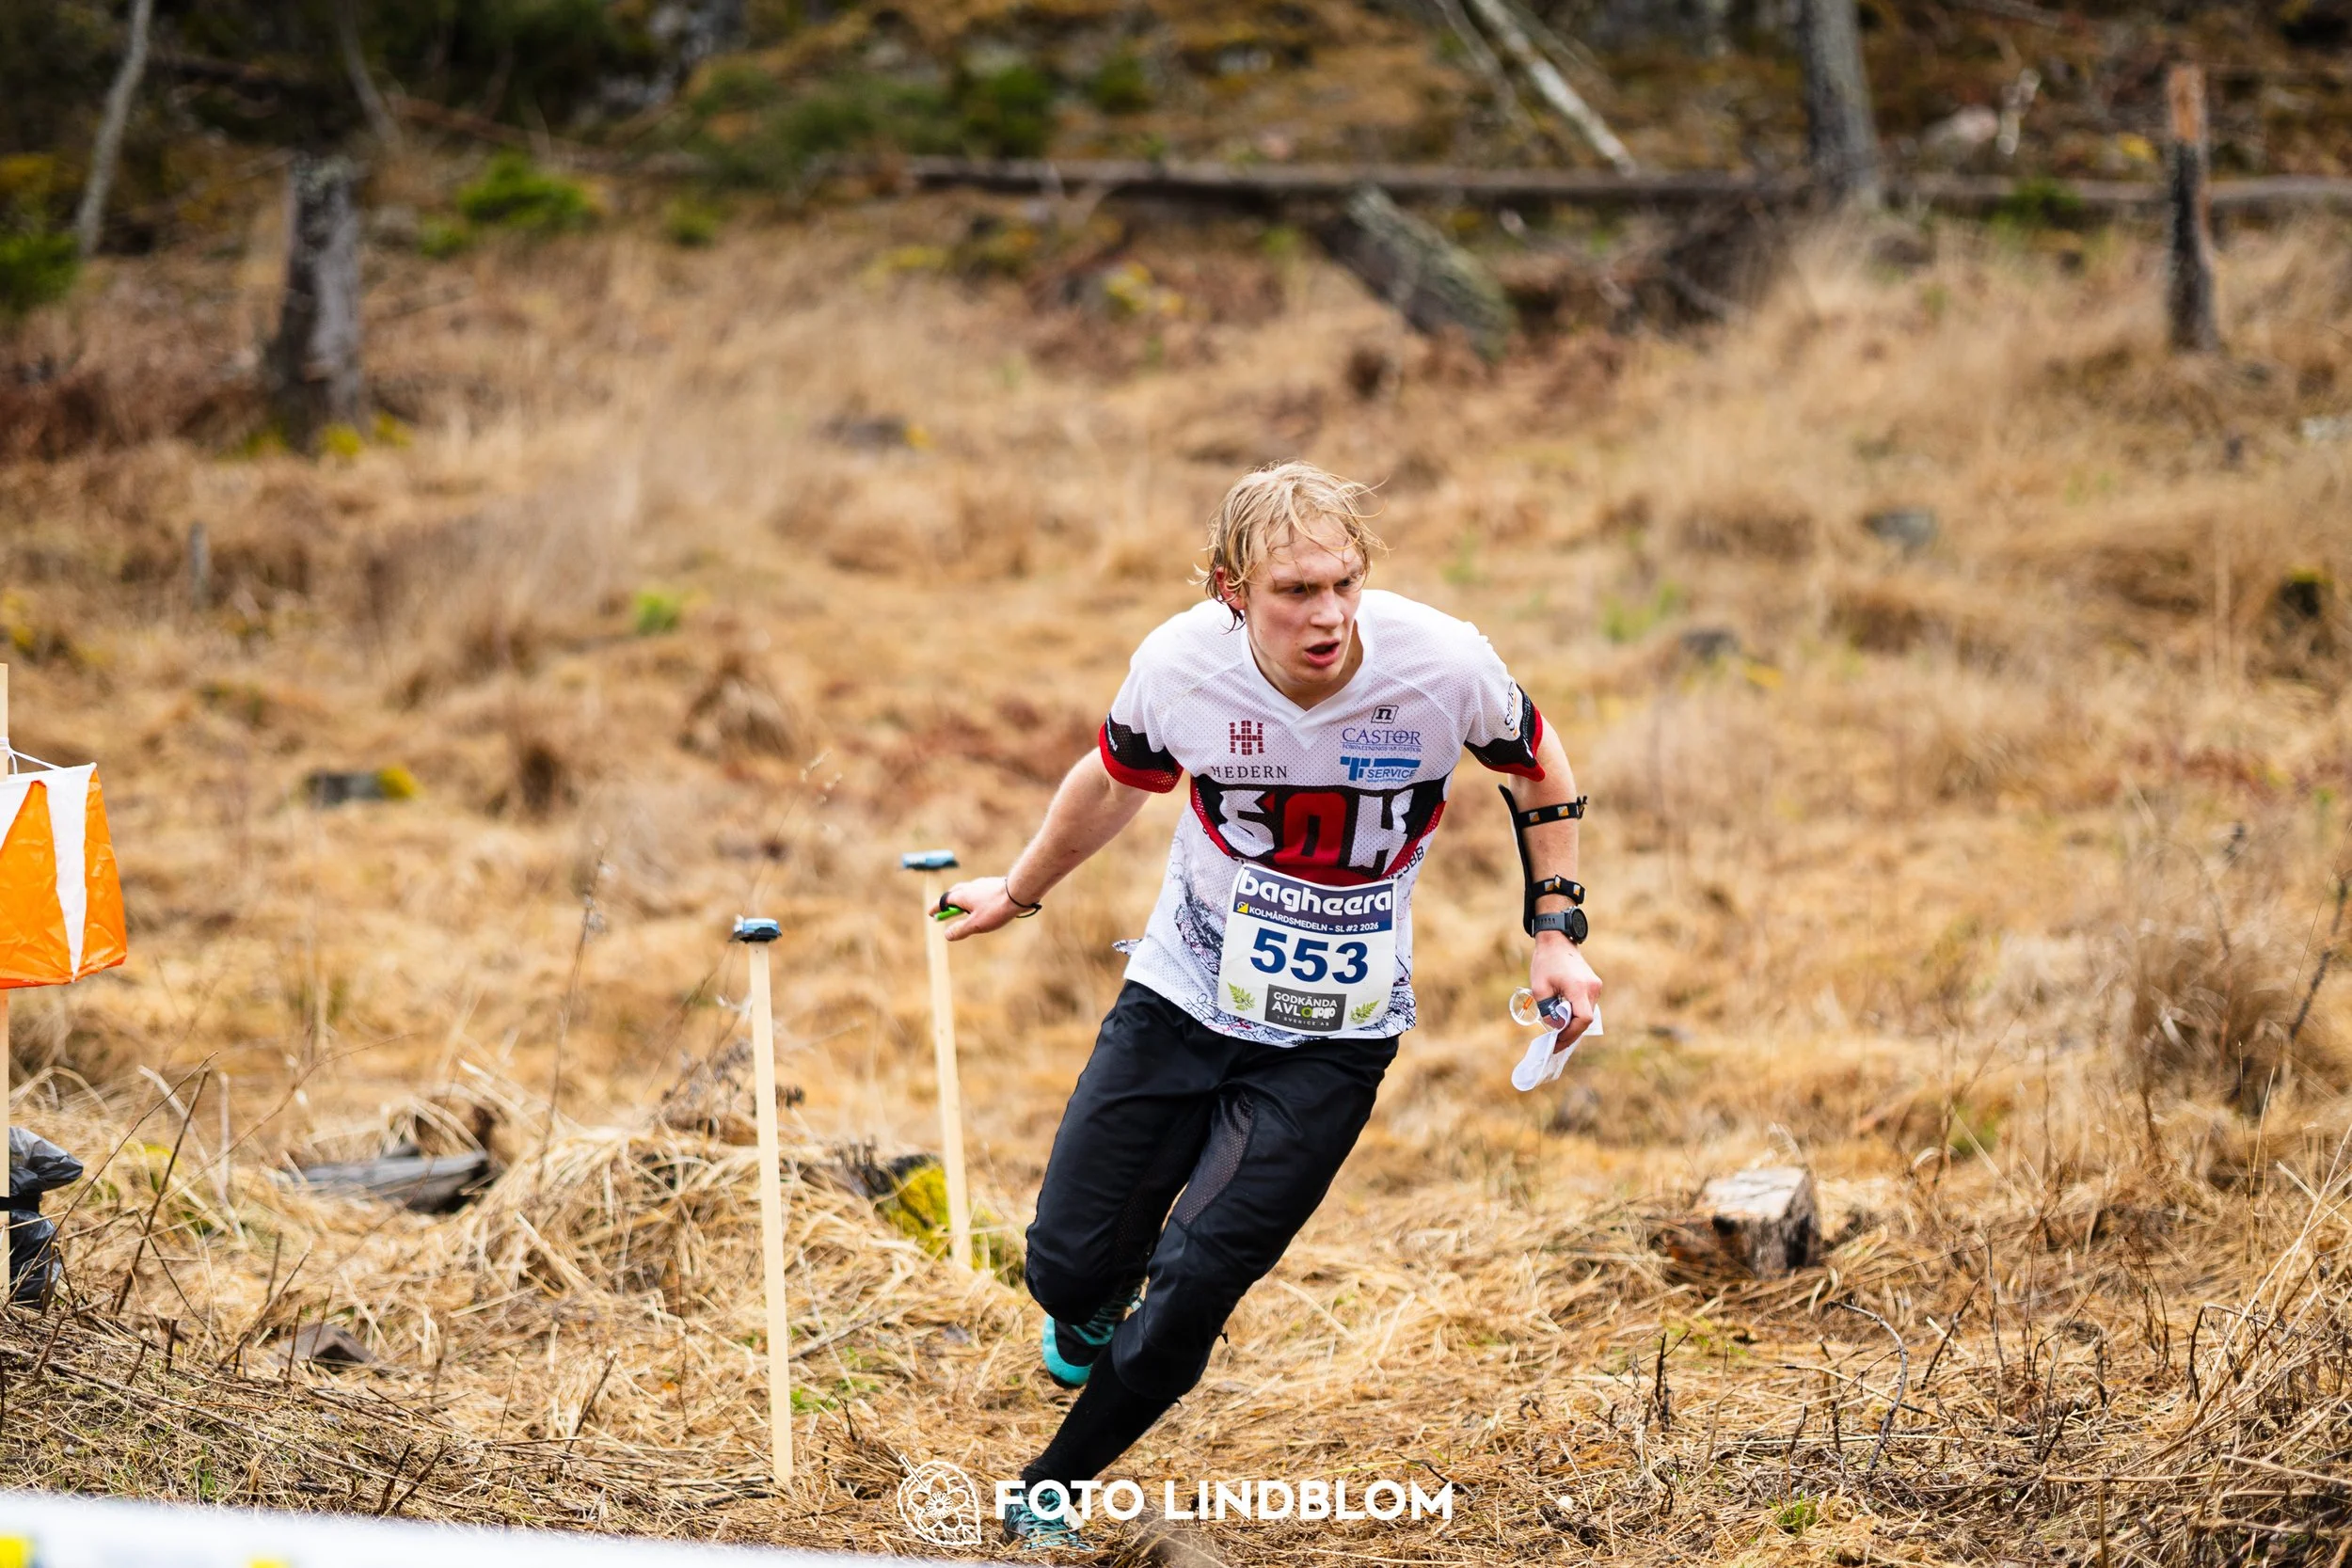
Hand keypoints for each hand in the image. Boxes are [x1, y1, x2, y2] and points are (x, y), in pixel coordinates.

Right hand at [938, 876, 1023, 940]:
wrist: (1019, 892)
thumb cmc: (996, 908)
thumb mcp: (976, 924)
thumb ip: (960, 930)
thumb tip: (946, 934)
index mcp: (962, 895)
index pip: (943, 901)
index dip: (936, 908)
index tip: (931, 914)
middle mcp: (970, 887)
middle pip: (954, 893)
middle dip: (948, 902)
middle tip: (946, 911)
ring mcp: (982, 884)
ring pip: (968, 891)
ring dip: (963, 900)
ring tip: (965, 911)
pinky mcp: (994, 885)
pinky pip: (980, 892)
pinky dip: (976, 899)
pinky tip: (983, 905)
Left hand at [1530, 933, 1600, 1047]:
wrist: (1557, 941)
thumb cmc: (1545, 962)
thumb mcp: (1539, 988)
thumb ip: (1547, 1011)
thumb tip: (1555, 1027)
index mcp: (1579, 988)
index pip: (1583, 1019)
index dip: (1571, 1033)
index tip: (1557, 1039)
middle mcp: (1592, 988)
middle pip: (1586, 1019)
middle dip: (1571, 1033)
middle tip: (1555, 1043)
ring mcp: (1596, 986)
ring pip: (1588, 1014)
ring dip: (1574, 1024)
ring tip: (1558, 1033)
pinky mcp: (1594, 985)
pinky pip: (1587, 1006)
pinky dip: (1577, 1015)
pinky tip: (1565, 1020)